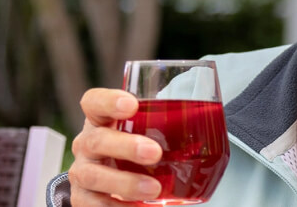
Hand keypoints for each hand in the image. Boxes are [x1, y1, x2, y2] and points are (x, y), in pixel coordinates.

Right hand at [69, 88, 164, 205]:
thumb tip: (214, 119)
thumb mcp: (148, 134)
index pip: (94, 102)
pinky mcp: (83, 199)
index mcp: (101, 120)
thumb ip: (167, 126)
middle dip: (125, 146)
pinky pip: (94, 205)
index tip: (132, 104)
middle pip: (96, 140)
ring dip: (125, 183)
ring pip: (93, 175)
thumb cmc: (137, 151)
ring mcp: (82, 172)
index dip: (109, 101)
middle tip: (154, 153)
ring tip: (154, 188)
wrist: (116, 184)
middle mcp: (87, 144)